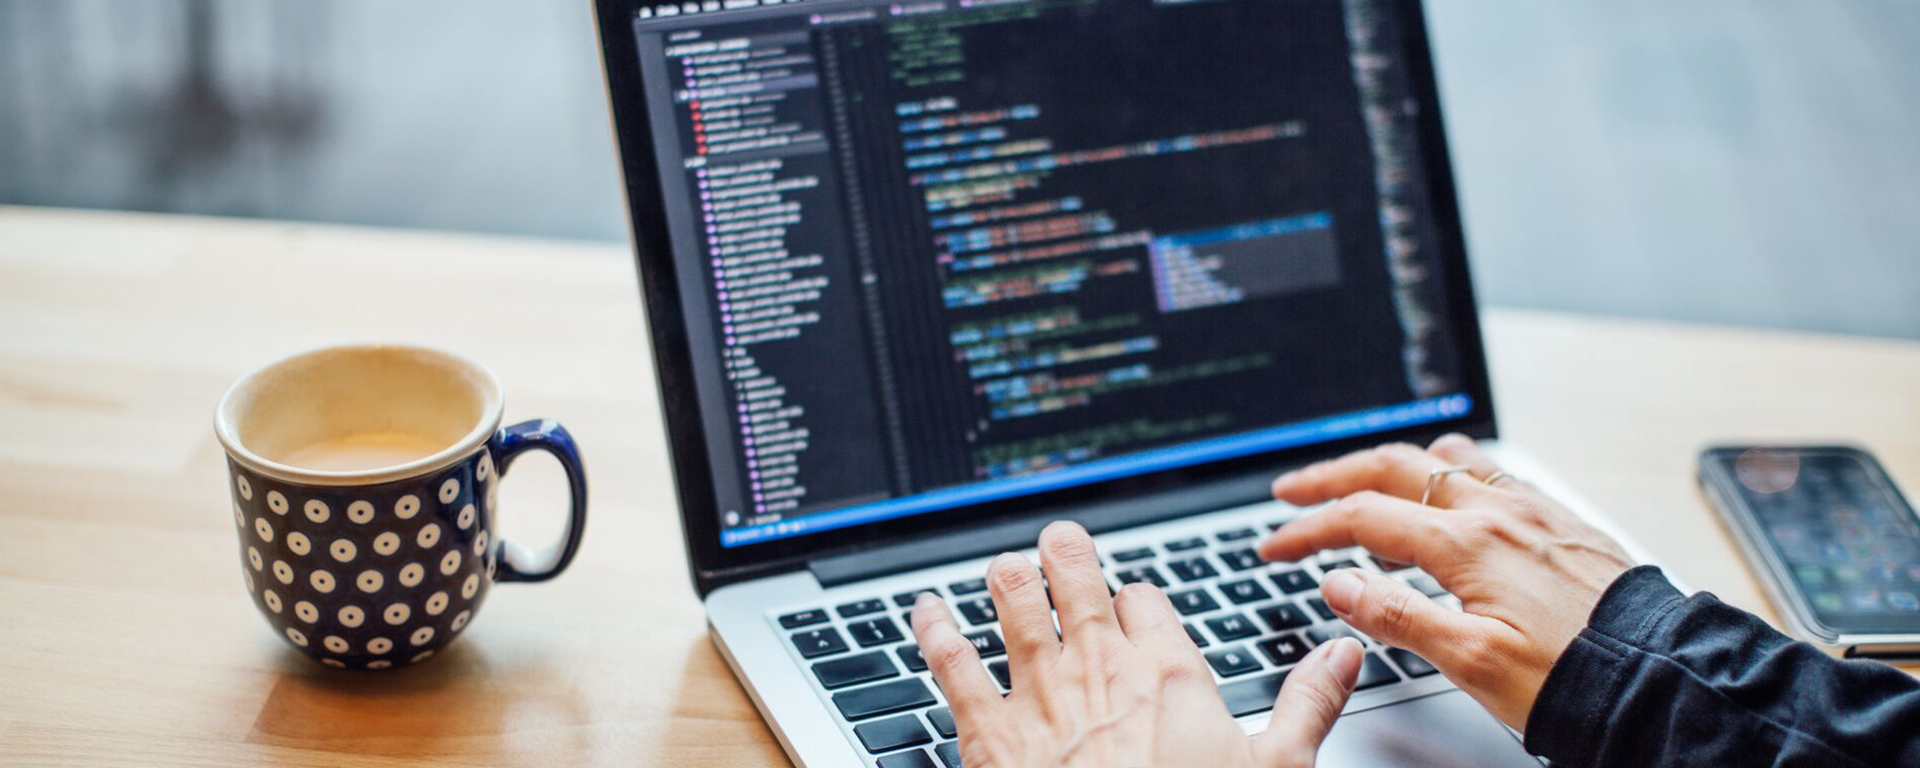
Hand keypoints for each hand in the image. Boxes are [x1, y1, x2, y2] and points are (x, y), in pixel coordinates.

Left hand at [911, 521, 1365, 767]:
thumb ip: (1309, 702)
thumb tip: (1344, 654)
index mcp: (1168, 671)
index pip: (1145, 600)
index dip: (1134, 598)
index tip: (1129, 603)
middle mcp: (1099, 670)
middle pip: (1073, 582)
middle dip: (1062, 556)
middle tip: (1055, 541)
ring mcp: (1039, 697)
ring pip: (1013, 606)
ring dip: (1005, 579)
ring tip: (1001, 565)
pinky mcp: (989, 734)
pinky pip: (953, 667)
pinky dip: (935, 632)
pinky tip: (924, 612)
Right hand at [1258, 435, 1633, 730]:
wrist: (1664, 679)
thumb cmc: (1576, 678)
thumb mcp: (1473, 661)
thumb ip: (1398, 616)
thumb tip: (1338, 583)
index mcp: (1468, 545)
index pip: (1363, 519)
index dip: (1307, 530)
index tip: (1273, 546)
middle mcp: (1499, 513)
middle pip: (1394, 469)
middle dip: (1332, 477)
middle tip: (1290, 491)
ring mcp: (1532, 510)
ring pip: (1445, 461)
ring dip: (1392, 464)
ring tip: (1362, 481)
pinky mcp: (1560, 522)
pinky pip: (1489, 474)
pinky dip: (1445, 474)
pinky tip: (1445, 494)